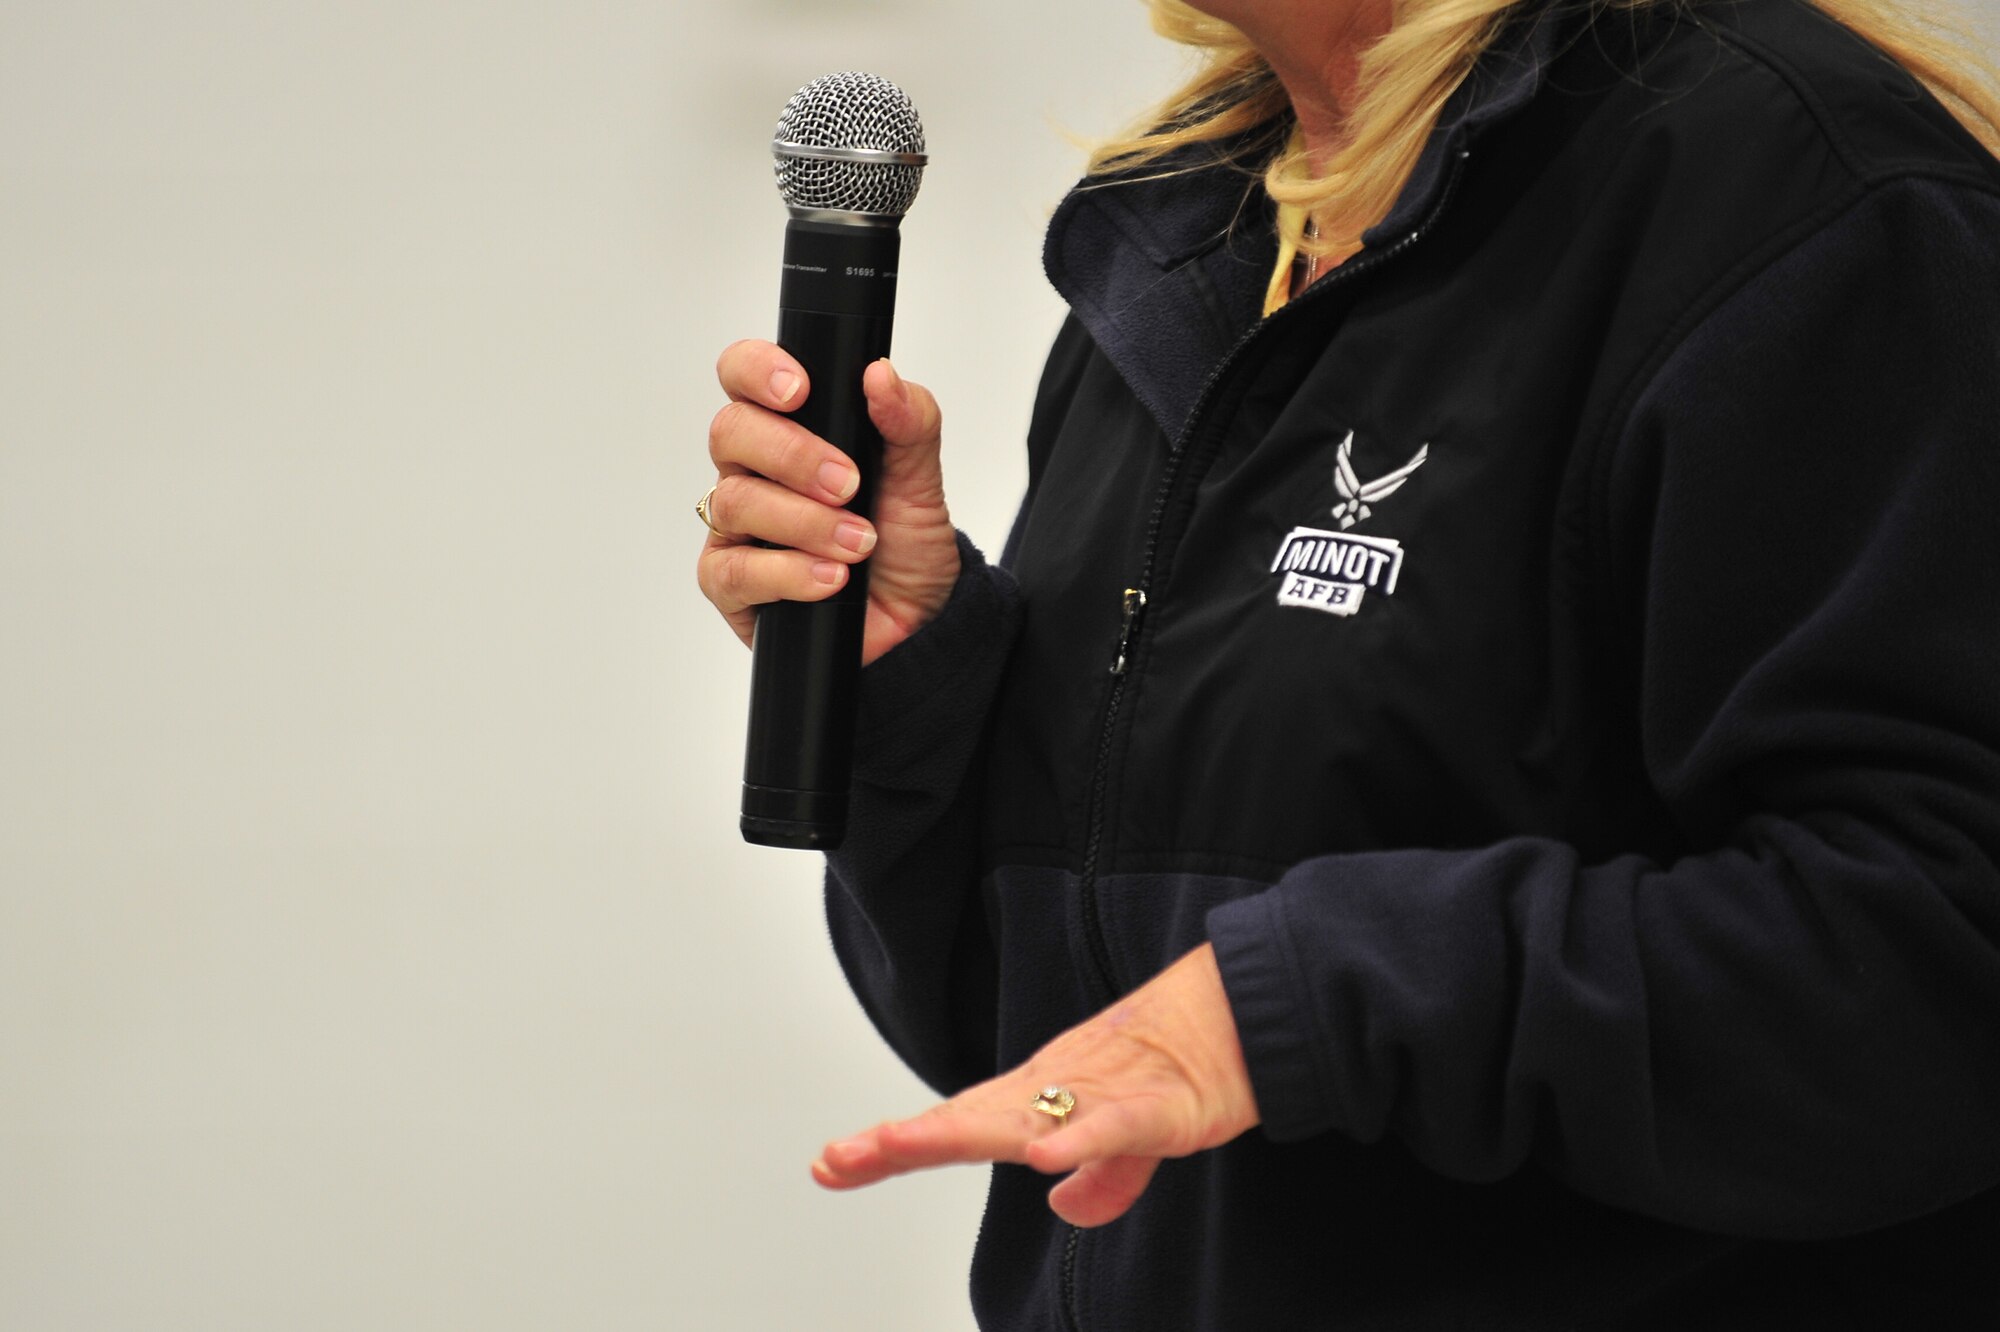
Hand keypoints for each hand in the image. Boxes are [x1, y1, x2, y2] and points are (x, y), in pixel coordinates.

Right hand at [697, 341, 960, 665]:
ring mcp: (735, 527)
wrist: (916, 621)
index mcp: (787, 428)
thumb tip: (880, 375)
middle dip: (793, 456)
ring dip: (805, 522)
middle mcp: (752, 472)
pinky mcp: (729, 584)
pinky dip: (789, 573)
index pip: (743, 376)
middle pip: (730, 432)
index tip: (800, 391)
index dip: (757, 370)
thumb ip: (909, 421)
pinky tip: (830, 579)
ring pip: (735, 502)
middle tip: (849, 485)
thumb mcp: (921, 479)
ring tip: (858, 543)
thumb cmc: (905, 544)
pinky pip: (735, 570)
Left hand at [812, 944, 1259, 1227]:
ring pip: (1023, 1118)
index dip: (895, 1145)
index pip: (958, 1126)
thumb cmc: (1181, 1070)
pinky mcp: (1156, 1107)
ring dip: (959, 1130)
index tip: (832, 1164)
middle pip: (969, 1120)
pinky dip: (1078, 1140)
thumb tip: (1063, 1206)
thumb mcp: (1133, 1142)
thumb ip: (1099, 1175)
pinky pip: (1112, 1127)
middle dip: (901, 1141)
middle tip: (837, 1159)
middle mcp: (1057, 1091)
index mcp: (1044, 1101)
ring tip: (900, 1144)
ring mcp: (1102, 1094)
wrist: (1242, 1014)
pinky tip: (1042, 1157)